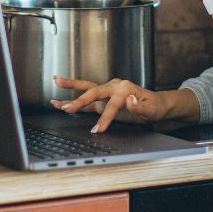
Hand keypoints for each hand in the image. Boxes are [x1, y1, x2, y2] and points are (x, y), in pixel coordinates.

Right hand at [51, 76, 168, 132]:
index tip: (98, 130)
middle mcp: (114, 86)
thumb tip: (130, 100)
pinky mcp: (102, 98)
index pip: (112, 104)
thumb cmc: (154, 106)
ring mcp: (107, 90)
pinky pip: (86, 96)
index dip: (105, 118)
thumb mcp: (152, 109)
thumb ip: (140, 106)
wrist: (156, 103)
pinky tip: (59, 98)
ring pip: (87, 87)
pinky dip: (72, 96)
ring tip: (56, 81)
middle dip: (80, 100)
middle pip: (94, 91)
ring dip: (71, 85)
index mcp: (126, 88)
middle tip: (67, 109)